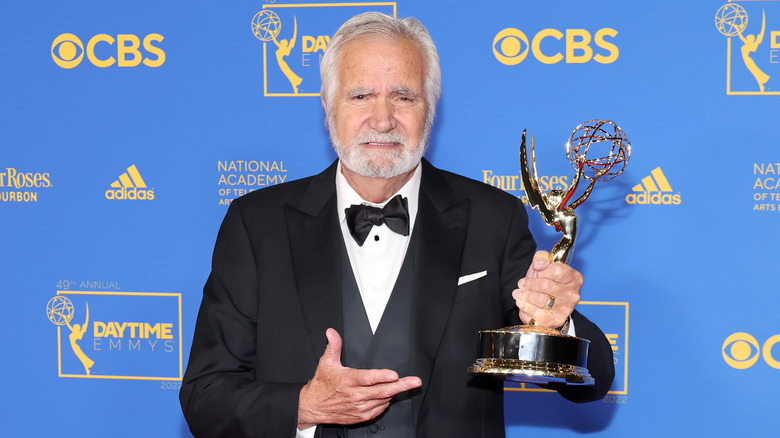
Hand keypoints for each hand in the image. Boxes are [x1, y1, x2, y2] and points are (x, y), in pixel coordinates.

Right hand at [297, 328, 421, 428]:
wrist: (313, 407)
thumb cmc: (322, 384)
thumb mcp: (326, 362)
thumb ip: (334, 346)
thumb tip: (332, 332)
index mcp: (348, 380)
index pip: (368, 378)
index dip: (382, 376)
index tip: (394, 374)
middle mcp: (355, 395)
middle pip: (382, 391)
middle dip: (401, 386)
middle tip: (414, 381)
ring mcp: (359, 407)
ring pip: (383, 400)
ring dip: (395, 393)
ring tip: (406, 385)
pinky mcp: (361, 416)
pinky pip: (379, 410)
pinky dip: (386, 402)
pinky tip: (389, 395)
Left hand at [512, 250, 581, 327]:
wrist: (545, 300)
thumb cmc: (545, 279)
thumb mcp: (543, 263)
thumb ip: (541, 257)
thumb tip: (540, 265)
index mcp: (574, 278)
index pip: (556, 270)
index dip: (541, 271)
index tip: (534, 271)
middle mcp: (573, 294)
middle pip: (546, 285)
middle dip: (530, 284)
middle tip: (521, 284)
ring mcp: (566, 308)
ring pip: (542, 300)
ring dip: (526, 296)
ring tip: (518, 293)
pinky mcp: (557, 320)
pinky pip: (540, 315)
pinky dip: (527, 308)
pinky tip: (521, 303)